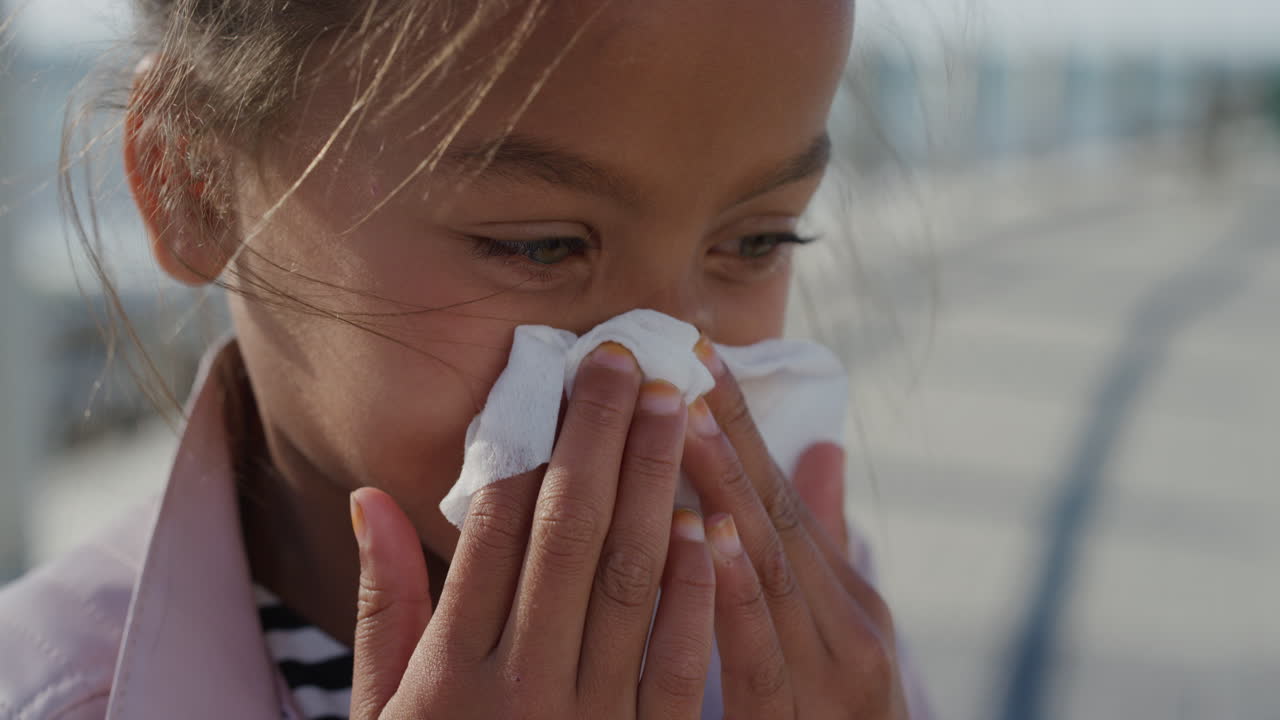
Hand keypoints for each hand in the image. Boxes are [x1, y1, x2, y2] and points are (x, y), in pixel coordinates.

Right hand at [348, 342, 715, 719]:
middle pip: (565, 534)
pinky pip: (678, 662)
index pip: (493, 529)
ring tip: (670, 408)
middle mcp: (518, 691)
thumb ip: (382, 607)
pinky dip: (692, 588)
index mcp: (447, 671)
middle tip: (623, 361)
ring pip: (626, 581)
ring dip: (652, 484)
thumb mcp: (385, 707)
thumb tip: (369, 497)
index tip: (554, 375)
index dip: (526, 443)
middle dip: (597, 436)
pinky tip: (708, 520)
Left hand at [681, 338, 909, 718]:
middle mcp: (850, 627)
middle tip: (687, 362)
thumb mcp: (840, 630)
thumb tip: (822, 447)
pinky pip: (765, 659)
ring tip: (693, 424)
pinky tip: (711, 539)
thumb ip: (825, 544)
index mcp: (846, 599)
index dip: (744, 424)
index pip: (784, 496)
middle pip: (780, 519)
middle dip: (732, 439)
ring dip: (732, 492)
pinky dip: (740, 595)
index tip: (702, 351)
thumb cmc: (840, 714)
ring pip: (775, 573)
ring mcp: (833, 677)